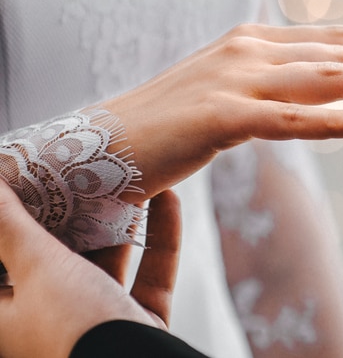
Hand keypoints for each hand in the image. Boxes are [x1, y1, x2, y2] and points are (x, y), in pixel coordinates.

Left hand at [0, 181, 180, 357]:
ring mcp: (95, 322)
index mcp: (5, 314)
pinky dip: (160, 239)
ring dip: (120, 223)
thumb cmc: (74, 329)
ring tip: (129, 179)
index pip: (1, 259)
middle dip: (74, 213)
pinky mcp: (137, 323)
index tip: (30, 178)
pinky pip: (147, 274)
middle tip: (83, 169)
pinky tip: (170, 199)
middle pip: (55, 256)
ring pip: (105, 264)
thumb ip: (11, 226)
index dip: (13, 218)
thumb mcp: (38, 268)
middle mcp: (46, 319)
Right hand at [101, 24, 342, 201]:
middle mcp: (249, 48)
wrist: (100, 146)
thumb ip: (278, 81)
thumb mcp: (233, 91)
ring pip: (324, 79)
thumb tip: (330, 84)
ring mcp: (233, 78)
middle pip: (341, 53)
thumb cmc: (173, 124)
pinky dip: (334, 122)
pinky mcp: (218, 115)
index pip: (337, 37)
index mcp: (256, 39)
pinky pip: (288, 120)